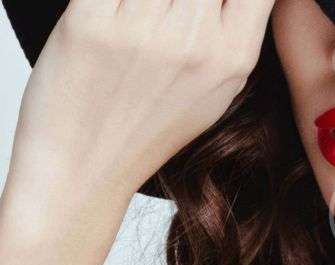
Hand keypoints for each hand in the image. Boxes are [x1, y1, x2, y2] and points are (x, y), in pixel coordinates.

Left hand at [9, 0, 275, 197]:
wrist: (85, 167)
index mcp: (233, 56)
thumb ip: (237, 31)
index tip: (213, 4)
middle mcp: (195, 41)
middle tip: (170, 14)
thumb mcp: (220, 90)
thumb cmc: (150, 128)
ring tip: (142, 17)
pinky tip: (117, 12)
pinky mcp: (90, 23)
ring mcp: (143, 31)